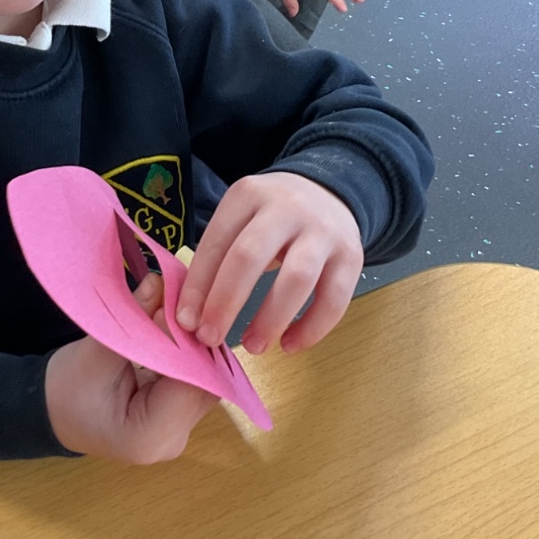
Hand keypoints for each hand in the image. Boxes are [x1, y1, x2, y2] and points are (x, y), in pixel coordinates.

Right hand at [45, 275, 217, 461]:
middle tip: (182, 300)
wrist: (51, 410)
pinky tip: (177, 326)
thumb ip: (132, 320)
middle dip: (195, 339)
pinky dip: (187, 351)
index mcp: (149, 436)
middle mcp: (172, 440)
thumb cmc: (65, 389)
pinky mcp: (177, 416)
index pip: (192, 384)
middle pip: (204, 383)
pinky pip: (194, 379)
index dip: (191, 343)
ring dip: (193, 343)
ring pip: (204, 378)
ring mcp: (177, 431)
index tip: (179, 306)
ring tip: (179, 309)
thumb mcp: (94, 353)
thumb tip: (161, 282)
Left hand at [176, 173, 363, 356]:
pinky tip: (289, 345)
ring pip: (296, 278)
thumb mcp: (241, 217)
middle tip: (211, 338)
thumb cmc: (271, 217)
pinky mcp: (351, 255)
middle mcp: (286, 208)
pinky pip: (334, 299)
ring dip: (270, 319)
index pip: (217, 243)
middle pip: (250, 256)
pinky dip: (311, 328)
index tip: (186, 322)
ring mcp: (323, 230)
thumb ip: (218, 256)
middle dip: (226, 302)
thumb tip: (192, 314)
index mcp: (248, 195)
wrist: (329, 192)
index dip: (199, 286)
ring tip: (253, 346)